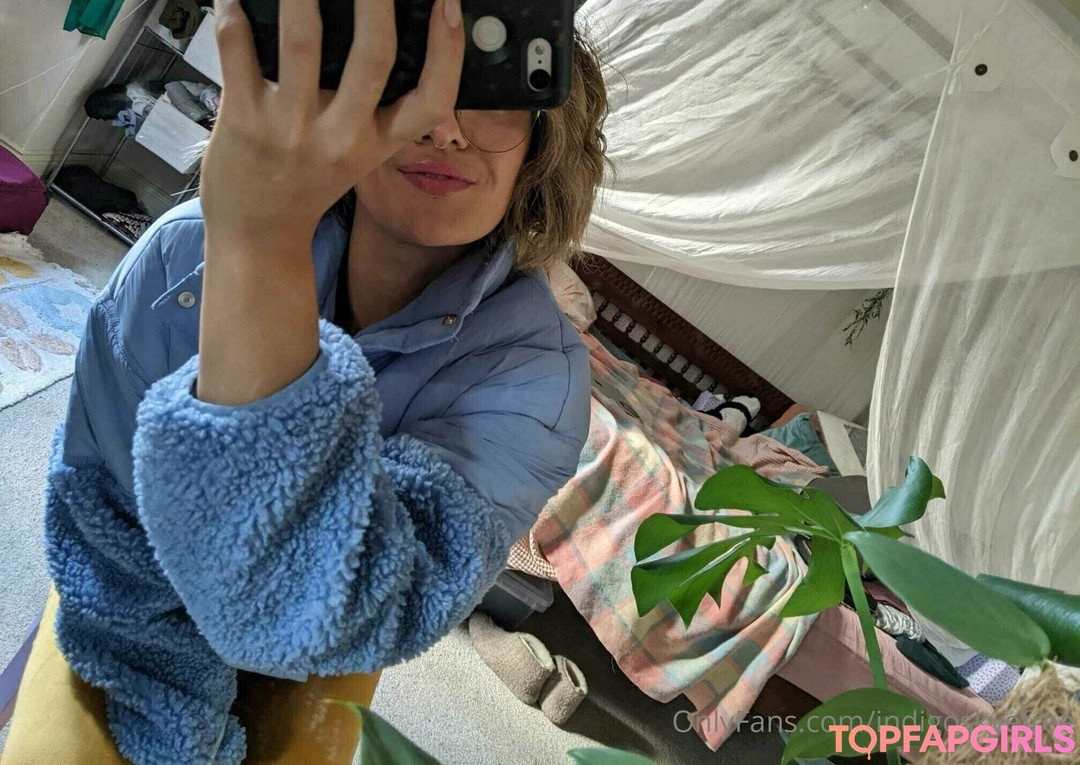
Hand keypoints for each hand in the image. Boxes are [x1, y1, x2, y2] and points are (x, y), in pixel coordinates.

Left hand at [201, 0, 464, 249]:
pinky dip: (236, 12)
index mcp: (378, 142)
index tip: (448, 4)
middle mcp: (342, 136)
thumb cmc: (307, 185)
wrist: (258, 235)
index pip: (431, 100)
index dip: (447, 51)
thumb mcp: (357, 155)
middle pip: (375, 56)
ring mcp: (291, 128)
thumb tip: (375, 31)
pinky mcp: (244, 120)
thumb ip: (370, 105)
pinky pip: (238, 50)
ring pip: (303, 40)